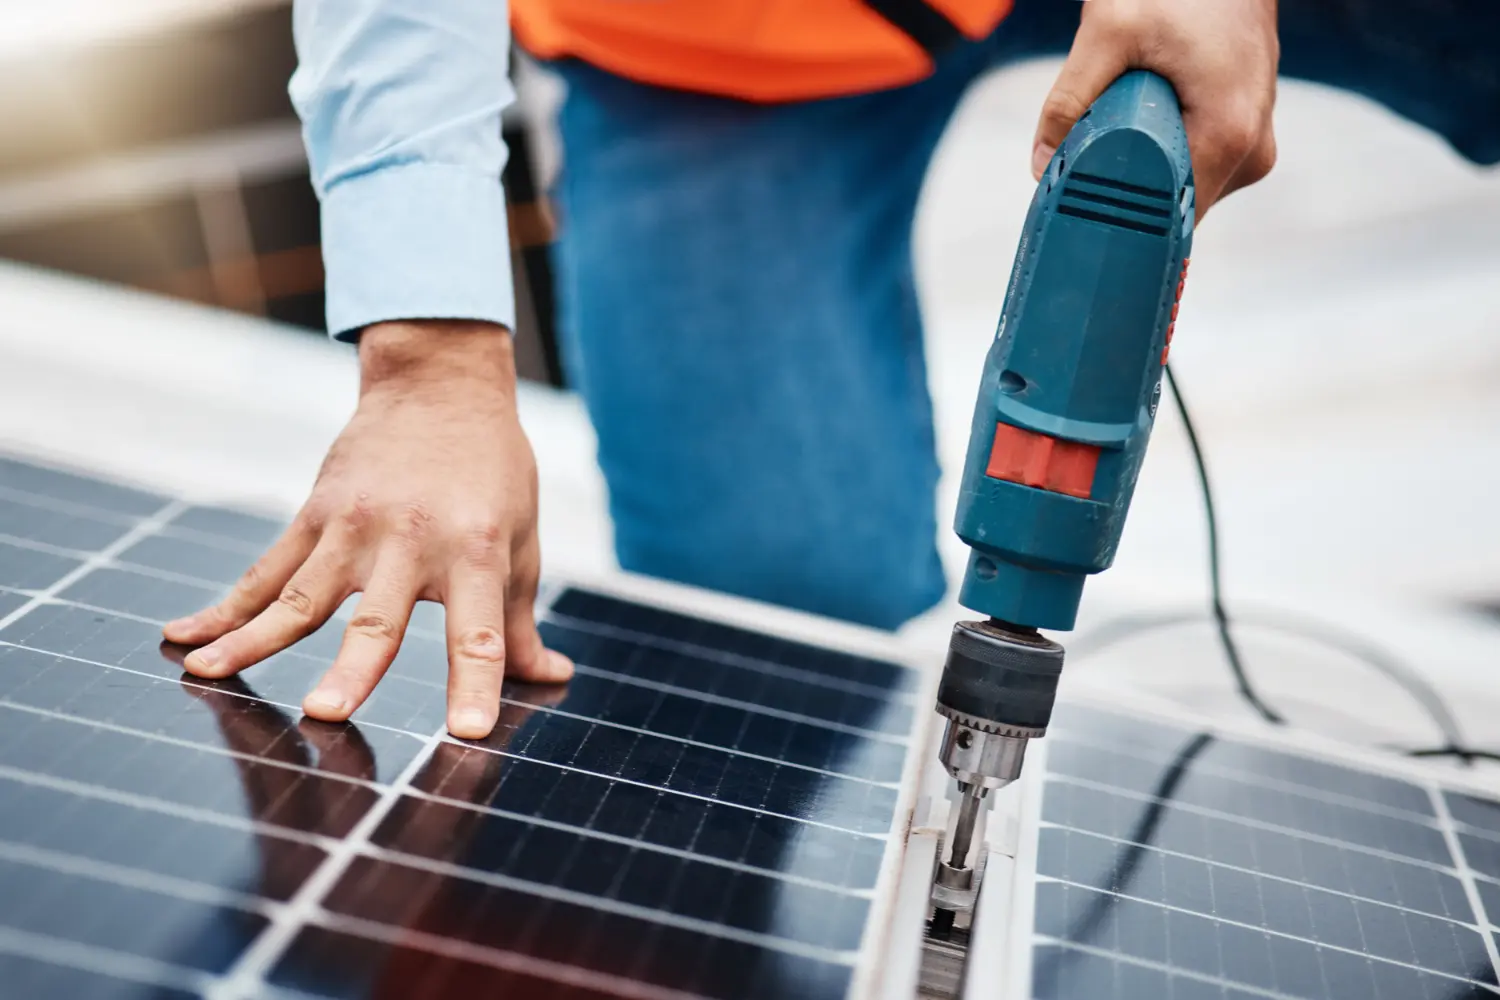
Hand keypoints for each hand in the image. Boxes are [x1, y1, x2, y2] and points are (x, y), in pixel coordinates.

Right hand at [163, 320, 572, 739]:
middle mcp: (413, 541)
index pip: (480, 631)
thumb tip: (551, 680)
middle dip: (353, 668)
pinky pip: (266, 569)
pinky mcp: (315, 513)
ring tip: (208, 675)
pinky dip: (225, 607)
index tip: (467, 732)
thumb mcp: (521, 541)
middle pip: (379, 618)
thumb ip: (520, 622)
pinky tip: (183, 638)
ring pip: (301, 595)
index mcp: (478, 552)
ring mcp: (356, 526)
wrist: (440, 385)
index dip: (476, 681)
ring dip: (253, 639)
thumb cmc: (493, 472)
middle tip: (327, 712)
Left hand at [1033, 0, 1279, 218]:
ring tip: (1123, 113)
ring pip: (1178, 185)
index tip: (1080, 220)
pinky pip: (1191, 162)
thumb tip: (1043, 163)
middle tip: (1086, 152)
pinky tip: (1142, 112)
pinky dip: (1159, 148)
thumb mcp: (1110, 29)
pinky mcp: (1243, 133)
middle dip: (1123, 188)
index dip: (1118, 226)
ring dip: (1141, 164)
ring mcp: (1252, 145)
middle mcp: (1251, 150)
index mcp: (1229, 134)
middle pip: (1169, 206)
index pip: (1167, 221)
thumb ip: (1070, 98)